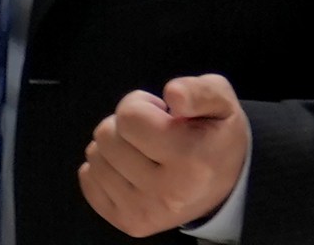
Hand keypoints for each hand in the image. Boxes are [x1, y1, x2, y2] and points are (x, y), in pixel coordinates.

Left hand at [79, 75, 248, 237]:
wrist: (226, 186)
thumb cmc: (215, 137)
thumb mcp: (220, 102)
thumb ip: (198, 90)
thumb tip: (172, 94)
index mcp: (192, 160)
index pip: (128, 115)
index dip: (141, 104)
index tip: (161, 115)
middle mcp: (168, 193)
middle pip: (106, 136)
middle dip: (124, 126)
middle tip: (152, 135)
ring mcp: (146, 212)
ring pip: (94, 157)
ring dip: (114, 147)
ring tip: (143, 152)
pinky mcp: (130, 223)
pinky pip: (88, 180)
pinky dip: (104, 169)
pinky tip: (130, 170)